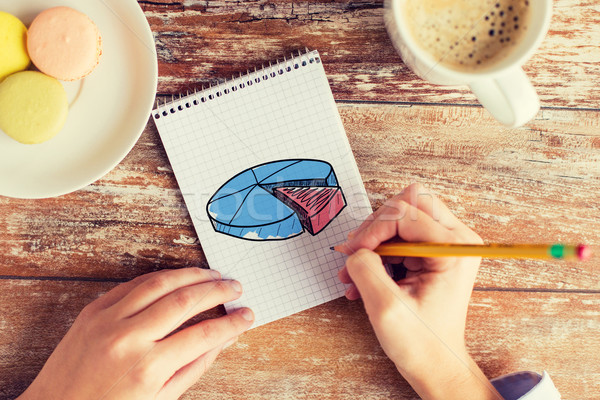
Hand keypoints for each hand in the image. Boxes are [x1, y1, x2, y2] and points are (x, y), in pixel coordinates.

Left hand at [18, 268, 253, 399]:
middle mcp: (129, 338)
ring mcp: (108, 320)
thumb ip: (195, 366)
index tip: (247, 315)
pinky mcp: (94, 309)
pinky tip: (178, 278)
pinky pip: (134, 284)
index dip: (232, 322)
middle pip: (186, 300)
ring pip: (161, 282)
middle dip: (218, 290)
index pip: (204, 335)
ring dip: (193, 275)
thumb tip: (225, 338)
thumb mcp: (160, 399)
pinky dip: (161, 277)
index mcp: (148, 369)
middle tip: (236, 288)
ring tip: (213, 276)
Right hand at [337, 184, 499, 399]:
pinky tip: (362, 278)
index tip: (353, 253)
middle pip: (408, 203)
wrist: (435, 365)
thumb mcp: (386, 307)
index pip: (406, 213)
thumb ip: (365, 268)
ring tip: (354, 273)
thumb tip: (355, 248)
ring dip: (373, 242)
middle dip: (375, 227)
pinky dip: (377, 253)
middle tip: (355, 254)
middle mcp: (456, 240)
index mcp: (454, 249)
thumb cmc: (421, 344)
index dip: (373, 229)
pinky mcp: (434, 253)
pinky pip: (399, 236)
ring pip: (400, 217)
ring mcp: (446, 245)